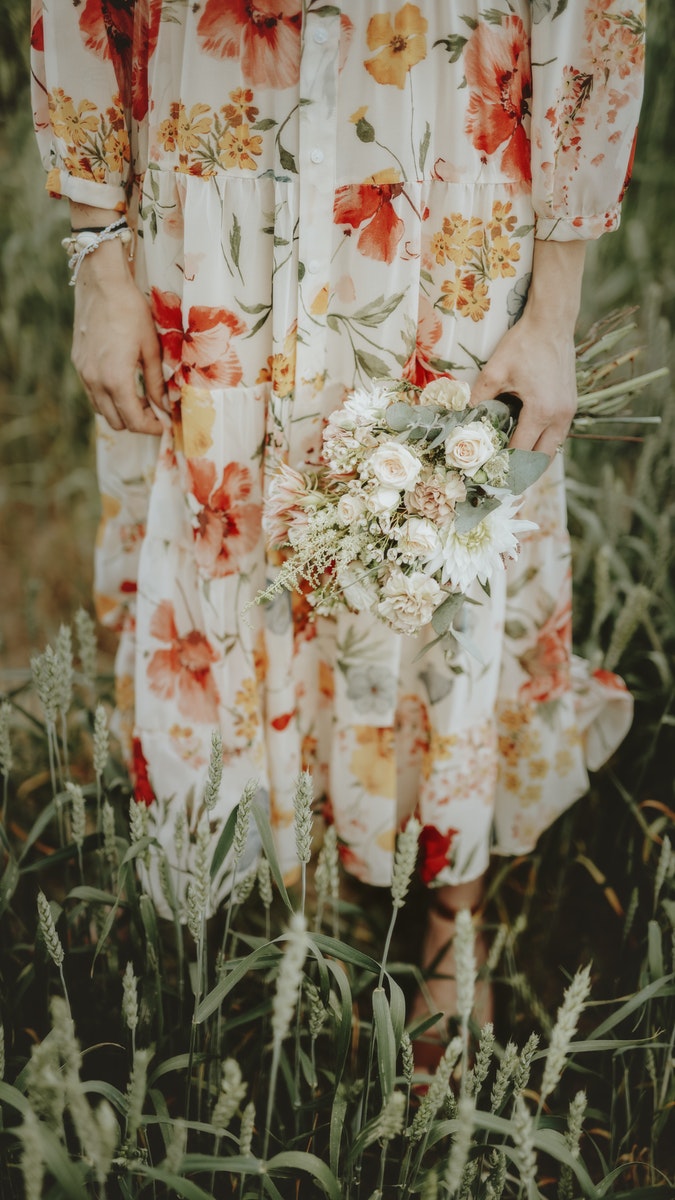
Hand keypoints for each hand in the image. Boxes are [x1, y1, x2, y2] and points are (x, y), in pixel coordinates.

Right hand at [71, 238, 164, 434]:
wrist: (101, 283)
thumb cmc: (131, 311)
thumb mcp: (151, 348)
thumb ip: (157, 382)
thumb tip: (165, 406)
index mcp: (115, 379)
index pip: (134, 421)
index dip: (152, 428)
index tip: (165, 425)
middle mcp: (95, 381)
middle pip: (116, 422)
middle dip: (137, 422)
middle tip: (155, 411)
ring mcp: (83, 373)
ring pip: (102, 410)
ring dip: (122, 411)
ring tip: (141, 397)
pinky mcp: (78, 364)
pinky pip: (93, 393)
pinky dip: (109, 397)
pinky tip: (124, 383)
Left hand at [470, 239, 585, 457]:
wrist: (552, 322)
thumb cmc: (523, 344)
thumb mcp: (494, 372)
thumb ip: (479, 399)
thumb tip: (462, 419)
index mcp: (541, 412)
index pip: (521, 451)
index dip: (503, 465)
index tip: (488, 475)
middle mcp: (560, 416)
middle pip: (542, 459)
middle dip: (522, 472)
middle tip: (501, 480)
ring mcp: (568, 411)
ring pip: (553, 448)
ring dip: (534, 459)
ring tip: (512, 466)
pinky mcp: (570, 404)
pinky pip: (557, 434)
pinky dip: (542, 443)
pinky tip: (525, 441)